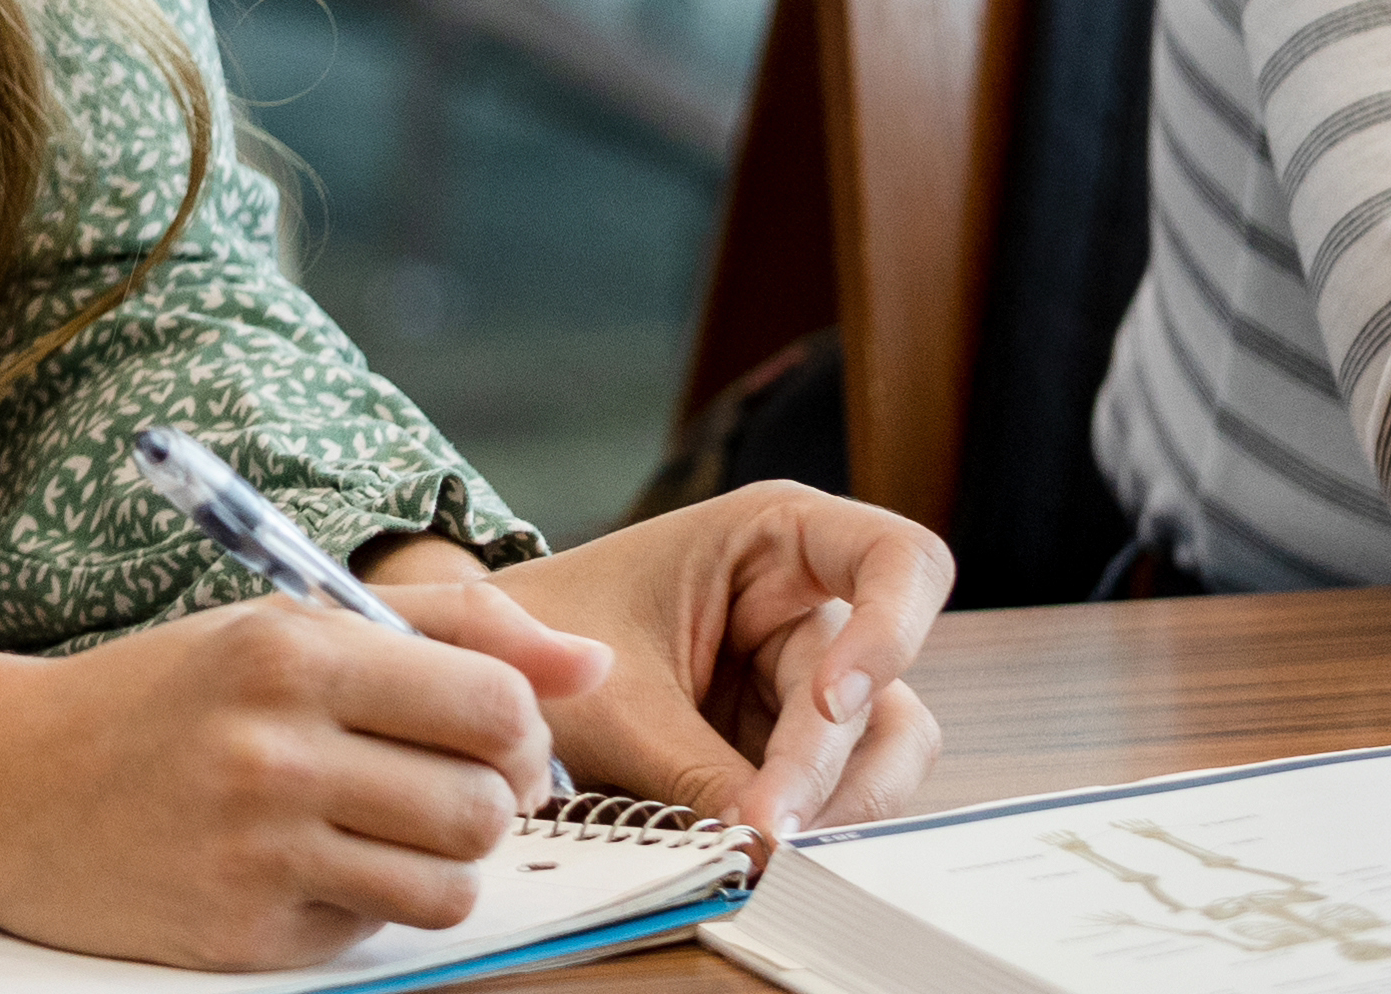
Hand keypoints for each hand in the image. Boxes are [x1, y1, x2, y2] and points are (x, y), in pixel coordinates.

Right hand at [0, 590, 605, 966]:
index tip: (493, 735)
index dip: (521, 730)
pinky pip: (375, 931)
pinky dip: (365, 902)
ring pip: (448, 883)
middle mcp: (274, 748)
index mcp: (290, 649)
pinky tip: (307, 862)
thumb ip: (450, 630)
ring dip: (437, 861)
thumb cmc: (164, 695)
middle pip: (484, 806)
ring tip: (380, 826)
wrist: (10, 783)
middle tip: (444, 784)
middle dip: (490, 801)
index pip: (492, 705)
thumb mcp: (287, 623)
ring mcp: (258, 850)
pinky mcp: (245, 933)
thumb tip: (591, 664)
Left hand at [468, 489, 949, 840]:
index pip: (900, 562)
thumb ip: (698, 768)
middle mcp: (808, 605)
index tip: (833, 704)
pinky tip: (750, 852)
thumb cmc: (546, 639)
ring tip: (756, 848)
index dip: (893, 632)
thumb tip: (773, 849)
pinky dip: (801, 828)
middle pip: (884, 691)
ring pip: (877, 754)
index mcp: (776, 538)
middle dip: (829, 766)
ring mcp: (803, 678)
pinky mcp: (785, 743)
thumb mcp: (616, 699)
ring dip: (828, 808)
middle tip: (769, 829)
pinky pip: (830, 793)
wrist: (490, 671)